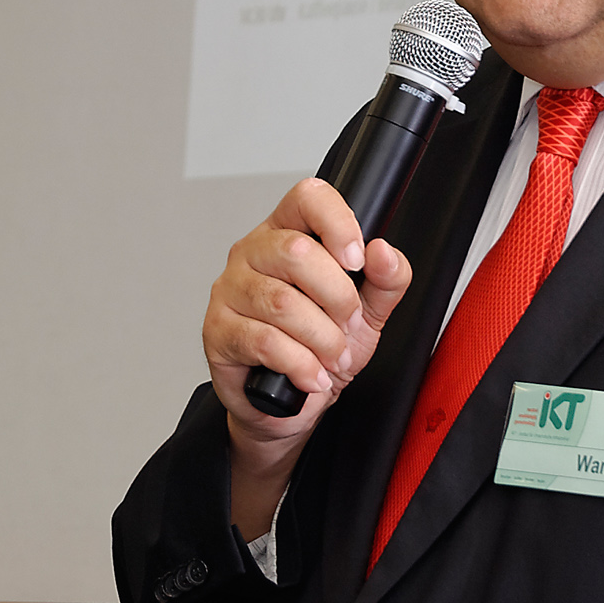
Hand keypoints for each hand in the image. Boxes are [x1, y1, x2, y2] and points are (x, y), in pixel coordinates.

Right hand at [204, 180, 413, 532]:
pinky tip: (311, 374)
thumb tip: (383, 253)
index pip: (306, 198)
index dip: (337, 222)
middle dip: (337, 297)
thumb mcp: (367, 313)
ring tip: (334, 357)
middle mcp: (252, 253)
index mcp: (287, 233)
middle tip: (348, 324)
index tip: (358, 259)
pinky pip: (263, 341)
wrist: (287, 403)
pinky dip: (299, 363)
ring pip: (281, 302)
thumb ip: (386, 280)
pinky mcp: (217, 331)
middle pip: (295, 252)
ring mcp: (229, 290)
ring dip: (322, 338)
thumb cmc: (319, 348)